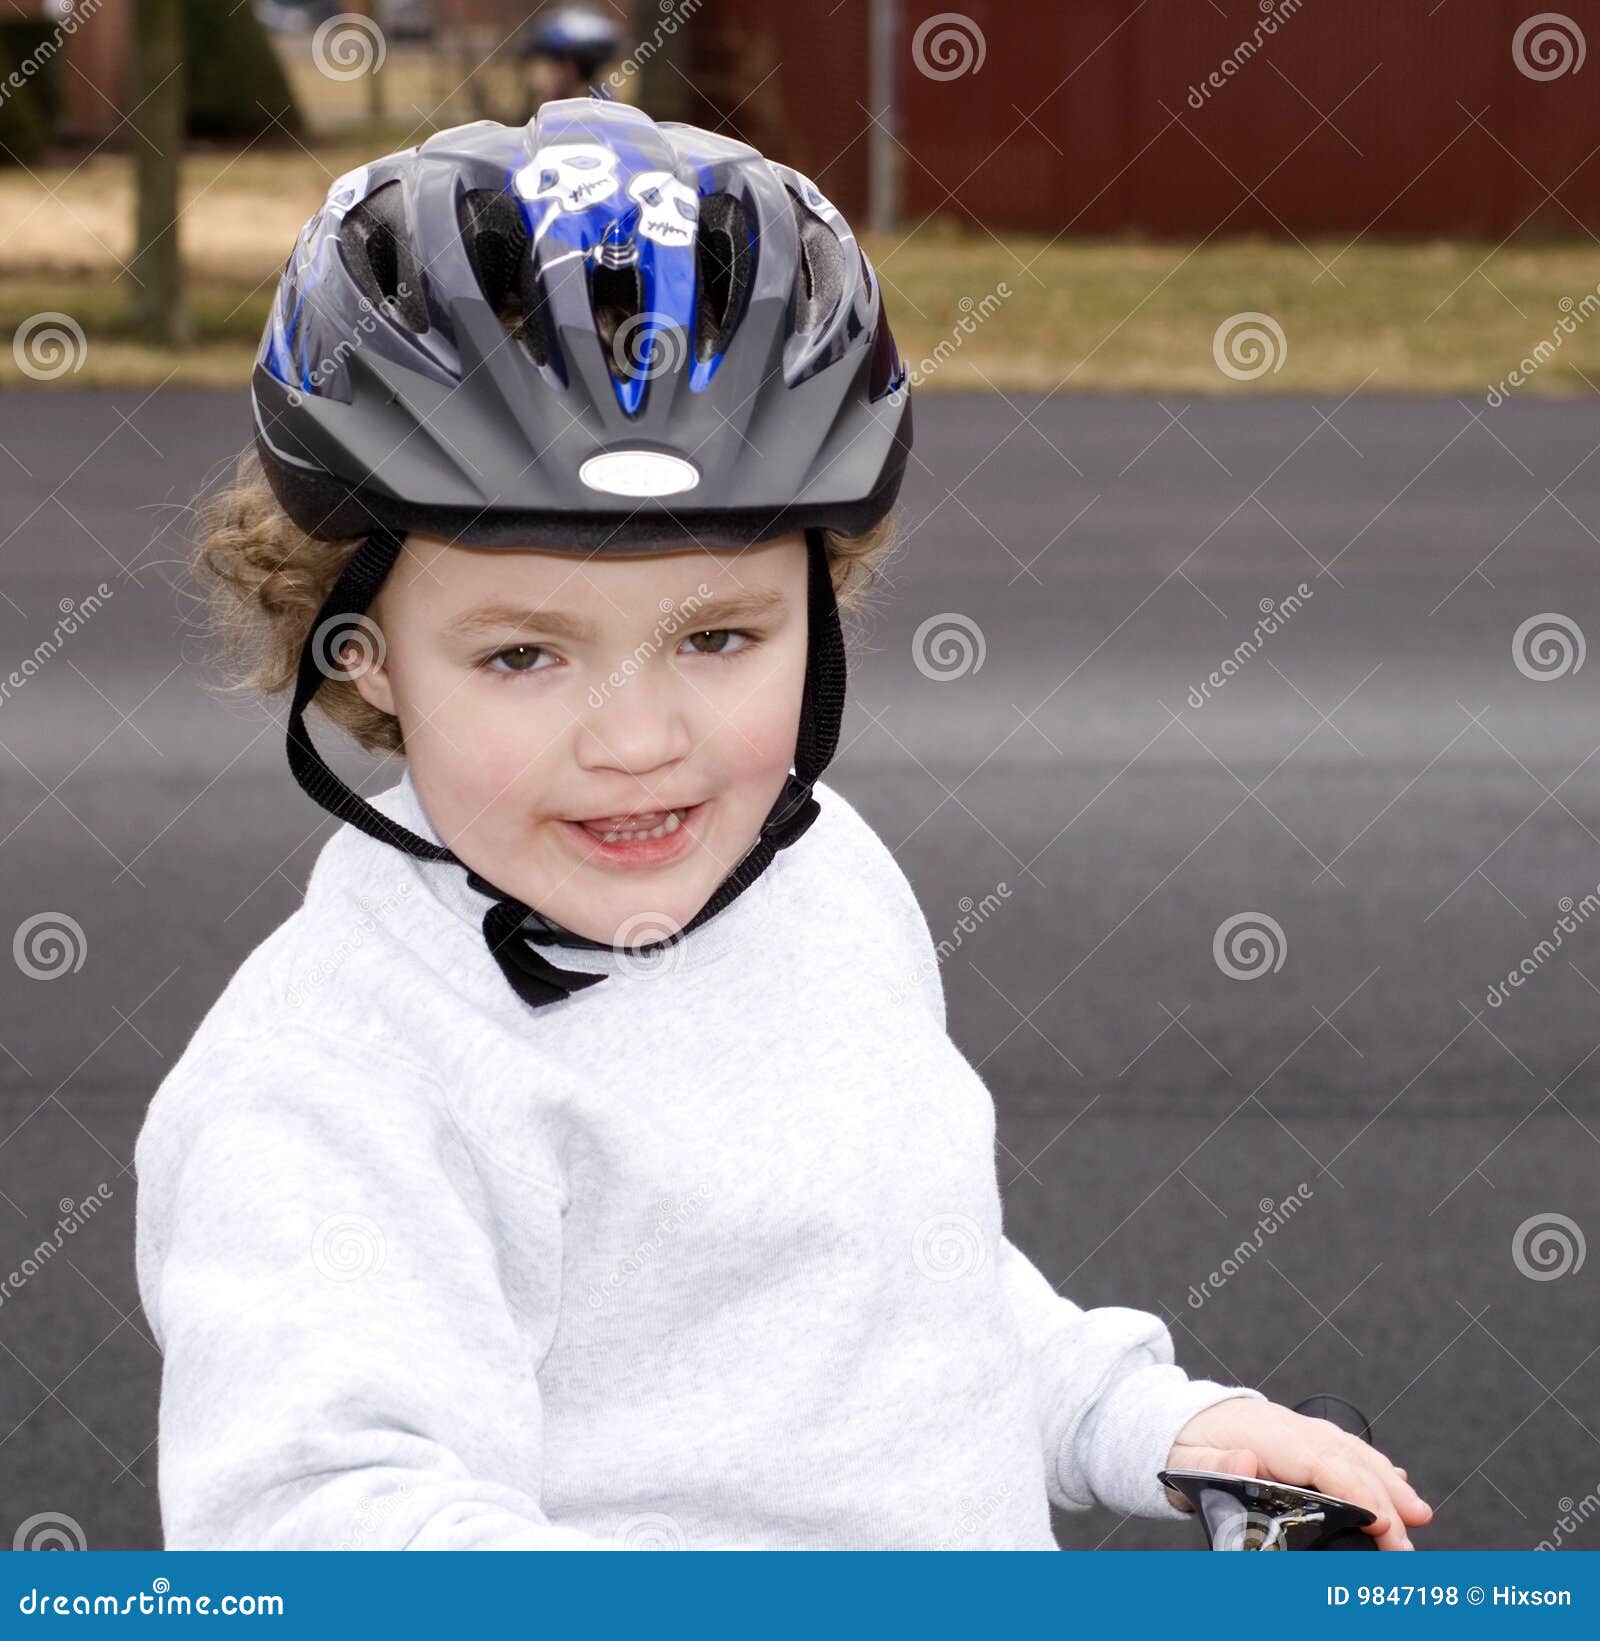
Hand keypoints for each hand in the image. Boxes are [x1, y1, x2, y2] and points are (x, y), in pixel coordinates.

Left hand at [1165, 1396, 1433, 1550]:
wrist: (1175, 1416)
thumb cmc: (1182, 1444)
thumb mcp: (1185, 1459)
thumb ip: (1214, 1464)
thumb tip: (1245, 1463)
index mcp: (1264, 1433)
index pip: (1320, 1460)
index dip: (1355, 1489)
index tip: (1380, 1521)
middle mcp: (1288, 1427)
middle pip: (1345, 1460)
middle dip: (1383, 1497)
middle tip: (1407, 1540)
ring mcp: (1298, 1429)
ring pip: (1351, 1453)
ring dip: (1387, 1482)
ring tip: (1417, 1514)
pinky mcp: (1301, 1438)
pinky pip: (1344, 1449)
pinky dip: (1372, 1466)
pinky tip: (1393, 1481)